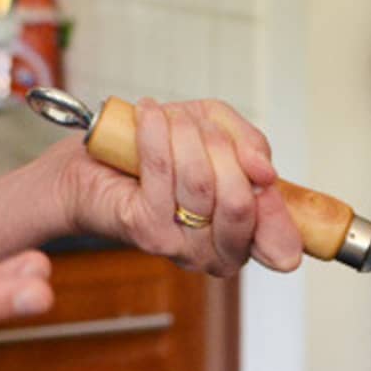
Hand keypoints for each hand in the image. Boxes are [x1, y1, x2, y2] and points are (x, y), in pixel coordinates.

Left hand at [56, 98, 302, 277]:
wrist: (91, 167)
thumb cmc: (158, 153)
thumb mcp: (219, 133)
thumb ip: (251, 147)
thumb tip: (265, 171)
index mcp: (244, 239)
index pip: (279, 243)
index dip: (276, 208)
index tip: (262, 174)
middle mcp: (218, 254)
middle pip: (239, 203)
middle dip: (223, 150)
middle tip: (202, 128)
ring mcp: (183, 248)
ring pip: (201, 183)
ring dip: (185, 135)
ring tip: (170, 117)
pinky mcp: (148, 231)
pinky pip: (162, 173)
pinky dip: (156, 134)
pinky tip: (148, 115)